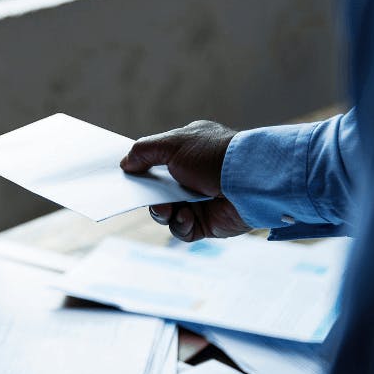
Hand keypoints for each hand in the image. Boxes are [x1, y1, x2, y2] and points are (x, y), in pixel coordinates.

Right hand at [119, 120, 249, 241]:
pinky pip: (183, 230)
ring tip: (168, 209)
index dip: (140, 171)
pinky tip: (188, 217)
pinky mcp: (208, 223)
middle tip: (142, 198)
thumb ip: (144, 151)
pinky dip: (181, 225)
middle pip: (157, 192)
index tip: (124, 177)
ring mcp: (200, 201)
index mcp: (187, 153)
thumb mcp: (172, 144)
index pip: (156, 163)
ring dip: (162, 213)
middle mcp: (193, 177)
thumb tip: (125, 163)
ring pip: (167, 214)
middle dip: (148, 197)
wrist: (249, 179)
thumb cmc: (213, 155)